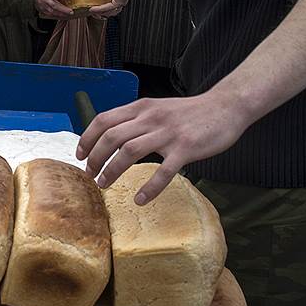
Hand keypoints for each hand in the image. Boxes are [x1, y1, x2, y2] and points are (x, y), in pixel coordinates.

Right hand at [35, 0, 73, 18]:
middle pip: (54, 5)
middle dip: (63, 8)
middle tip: (71, 11)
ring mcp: (42, 4)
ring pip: (52, 11)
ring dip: (60, 13)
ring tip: (68, 14)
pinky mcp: (41, 8)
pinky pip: (49, 14)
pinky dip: (56, 16)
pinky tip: (62, 16)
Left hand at [76, 91, 249, 204]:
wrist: (226, 107)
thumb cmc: (188, 113)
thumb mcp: (156, 108)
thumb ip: (135, 119)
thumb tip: (109, 136)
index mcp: (141, 108)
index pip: (103, 120)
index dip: (87, 138)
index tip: (79, 155)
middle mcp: (150, 118)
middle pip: (111, 137)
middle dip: (95, 157)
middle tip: (90, 174)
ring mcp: (168, 133)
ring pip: (130, 151)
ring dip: (112, 170)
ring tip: (104, 184)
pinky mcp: (186, 148)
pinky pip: (164, 170)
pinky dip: (150, 187)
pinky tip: (141, 199)